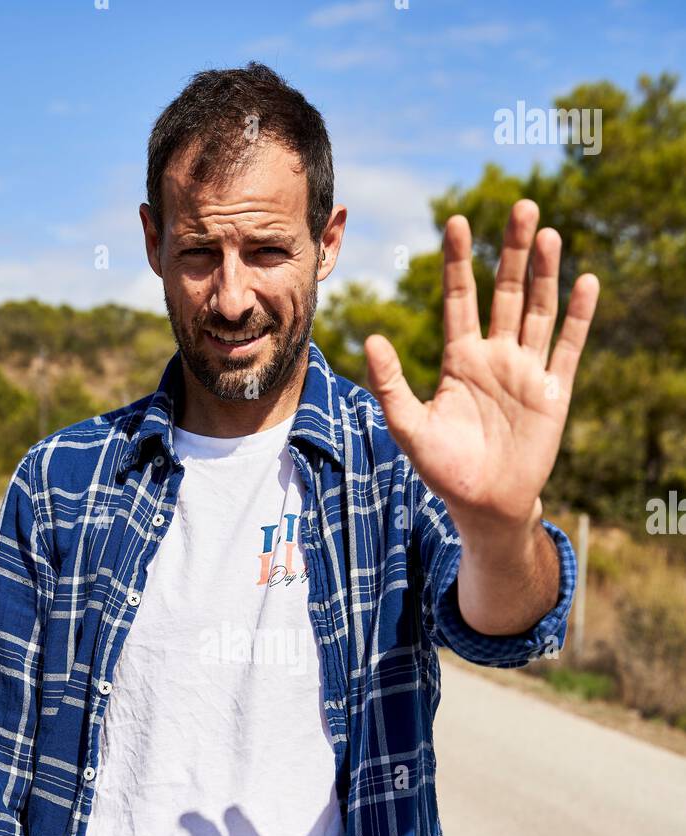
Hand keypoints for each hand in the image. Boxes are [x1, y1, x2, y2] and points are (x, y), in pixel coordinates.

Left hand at [364, 199, 598, 541]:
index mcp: (460, 359)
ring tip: (547, 233)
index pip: (460, 298)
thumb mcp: (409, 427)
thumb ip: (391, 384)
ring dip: (544, 273)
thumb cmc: (443, 469)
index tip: (456, 220)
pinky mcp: (553, 392)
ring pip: (539, 311)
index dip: (459, 261)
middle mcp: (495, 357)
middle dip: (511, 251)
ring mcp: (526, 371)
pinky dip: (578, 317)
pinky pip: (567, 348)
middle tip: (520, 206)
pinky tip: (586, 282)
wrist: (483, 506)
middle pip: (506, 292)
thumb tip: (372, 338)